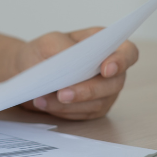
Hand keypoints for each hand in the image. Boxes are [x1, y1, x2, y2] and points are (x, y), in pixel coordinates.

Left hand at [14, 28, 137, 120]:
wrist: (28, 71)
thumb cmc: (43, 52)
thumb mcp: (49, 42)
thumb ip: (64, 48)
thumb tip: (75, 61)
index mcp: (104, 44)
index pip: (127, 53)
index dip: (122, 61)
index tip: (106, 69)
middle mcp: (110, 68)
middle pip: (114, 83)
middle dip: (88, 90)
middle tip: (62, 94)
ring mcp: (104, 91)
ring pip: (98, 102)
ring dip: (70, 104)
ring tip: (43, 98)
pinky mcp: (92, 108)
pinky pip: (84, 114)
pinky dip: (64, 111)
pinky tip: (45, 104)